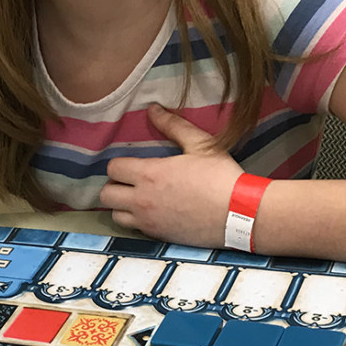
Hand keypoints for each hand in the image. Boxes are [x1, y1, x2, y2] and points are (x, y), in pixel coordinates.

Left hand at [99, 103, 240, 245]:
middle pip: (106, 194)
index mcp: (150, 174)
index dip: (120, 164)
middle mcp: (142, 200)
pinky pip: (134, 229)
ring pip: (115, 216)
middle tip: (131, 181)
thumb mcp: (200, 144)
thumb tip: (152, 109)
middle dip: (115, 185)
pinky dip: (136, 221)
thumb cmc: (221, 176)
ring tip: (138, 198)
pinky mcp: (159, 236)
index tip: (133, 163)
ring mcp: (149, 221)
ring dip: (121, 206)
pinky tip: (152, 213)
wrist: (239, 214)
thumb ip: (173, 125)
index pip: (112, 168)